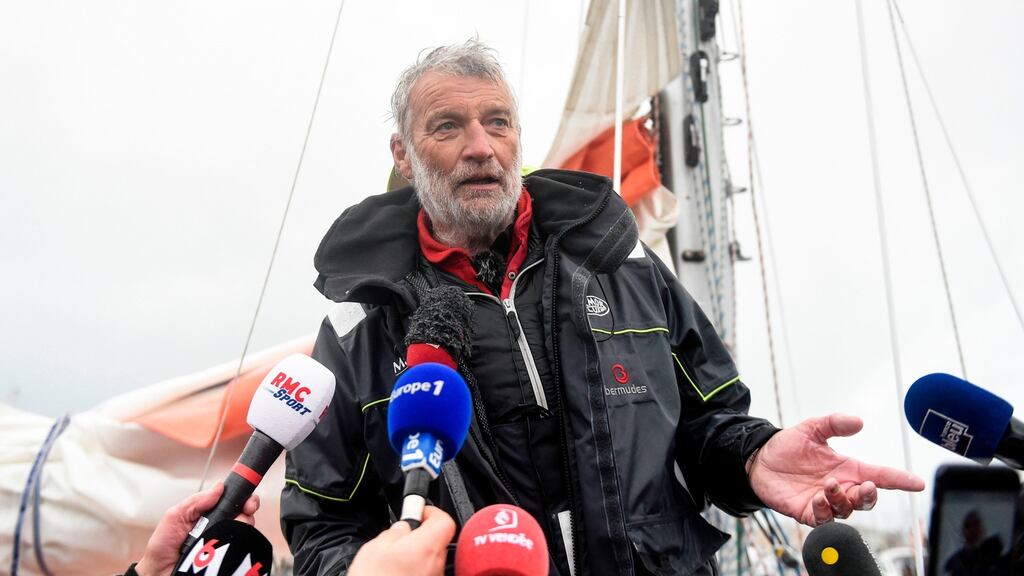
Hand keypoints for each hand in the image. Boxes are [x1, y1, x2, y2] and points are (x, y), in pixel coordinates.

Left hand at [134, 482, 259, 575]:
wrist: (160, 574)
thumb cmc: (163, 549)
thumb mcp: (174, 517)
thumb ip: (195, 501)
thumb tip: (218, 487)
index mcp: (208, 514)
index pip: (231, 499)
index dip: (242, 494)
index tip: (246, 495)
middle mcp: (219, 526)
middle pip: (244, 512)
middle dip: (248, 507)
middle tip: (246, 509)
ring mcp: (225, 542)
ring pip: (246, 528)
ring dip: (242, 524)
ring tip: (227, 530)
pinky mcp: (228, 556)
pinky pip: (242, 545)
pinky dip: (241, 541)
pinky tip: (230, 542)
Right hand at [348, 506, 455, 575]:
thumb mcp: (375, 548)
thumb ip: (394, 532)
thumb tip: (402, 527)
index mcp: (426, 547)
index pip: (445, 521)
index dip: (432, 513)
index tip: (418, 513)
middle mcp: (435, 565)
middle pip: (438, 541)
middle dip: (421, 536)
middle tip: (401, 537)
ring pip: (430, 559)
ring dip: (416, 555)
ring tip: (393, 560)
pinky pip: (425, 574)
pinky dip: (414, 570)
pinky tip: (396, 574)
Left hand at [747, 413, 924, 525]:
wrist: (759, 459)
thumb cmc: (788, 446)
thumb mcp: (811, 428)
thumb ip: (834, 423)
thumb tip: (858, 421)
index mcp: (847, 468)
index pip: (880, 475)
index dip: (900, 480)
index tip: (917, 482)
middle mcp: (840, 487)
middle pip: (866, 499)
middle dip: (870, 495)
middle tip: (865, 485)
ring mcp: (825, 501)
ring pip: (846, 511)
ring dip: (842, 499)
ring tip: (828, 484)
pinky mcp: (807, 512)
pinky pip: (823, 521)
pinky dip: (824, 512)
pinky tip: (817, 498)